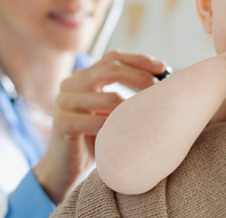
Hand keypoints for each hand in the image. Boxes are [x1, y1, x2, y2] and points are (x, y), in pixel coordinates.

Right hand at [33, 50, 166, 203]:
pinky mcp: (63, 123)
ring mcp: (64, 102)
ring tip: (144, 117)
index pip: (113, 58)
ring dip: (130, 108)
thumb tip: (162, 77)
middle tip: (158, 89)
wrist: (65, 168)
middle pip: (110, 69)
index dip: (139, 60)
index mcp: (83, 76)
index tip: (162, 67)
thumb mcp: (110, 110)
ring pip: (108, 97)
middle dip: (139, 77)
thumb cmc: (95, 137)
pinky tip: (124, 135)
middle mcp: (71, 83)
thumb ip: (124, 92)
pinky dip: (115, 127)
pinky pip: (98, 122)